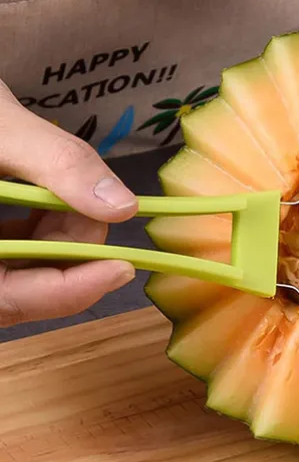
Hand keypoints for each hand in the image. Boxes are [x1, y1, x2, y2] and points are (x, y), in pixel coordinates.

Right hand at [0, 80, 137, 327]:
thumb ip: (59, 162)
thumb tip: (124, 207)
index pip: (9, 299)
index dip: (70, 291)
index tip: (121, 268)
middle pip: (21, 291)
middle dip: (72, 255)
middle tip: (102, 212)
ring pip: (23, 272)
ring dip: (62, 239)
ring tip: (76, 194)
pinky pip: (14, 251)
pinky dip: (45, 229)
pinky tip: (57, 199)